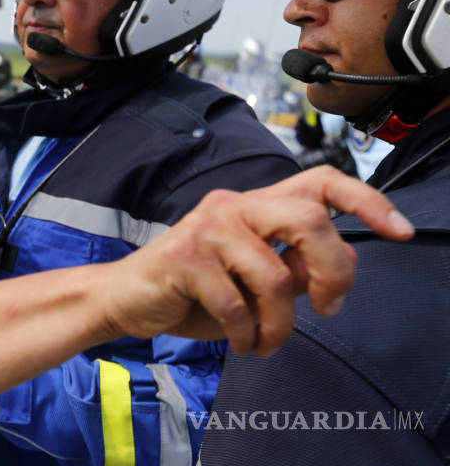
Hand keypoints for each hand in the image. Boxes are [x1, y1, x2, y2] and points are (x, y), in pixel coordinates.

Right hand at [102, 166, 413, 355]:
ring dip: (279, 326)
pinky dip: (245, 334)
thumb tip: (339, 265)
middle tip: (326, 307)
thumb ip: (294, 267)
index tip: (398, 231)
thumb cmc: (193, 291)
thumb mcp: (255, 282)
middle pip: (308, 218)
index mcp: (256, 206)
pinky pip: (236, 303)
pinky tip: (238, 341)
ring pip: (275, 275)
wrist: (126, 300)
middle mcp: (233, 206)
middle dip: (332, 270)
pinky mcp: (184, 257)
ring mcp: (207, 228)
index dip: (366, 201)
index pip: (320, 182)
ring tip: (266, 342)